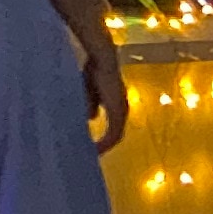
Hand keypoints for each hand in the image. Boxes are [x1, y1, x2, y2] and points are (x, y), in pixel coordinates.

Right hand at [78, 25, 128, 150]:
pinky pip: (113, 133)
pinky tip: (96, 147)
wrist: (102, 61)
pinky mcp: (117, 111)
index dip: (105, 136)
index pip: (114, 126)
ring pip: (116, 135)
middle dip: (105, 144)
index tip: (93, 145)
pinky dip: (105, 142)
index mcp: (116, 104)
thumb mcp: (90, 90)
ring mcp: (121, 111)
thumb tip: (91, 118)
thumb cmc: (94, 71)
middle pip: (116, 133)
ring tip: (94, 152)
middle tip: (93, 153)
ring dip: (105, 144)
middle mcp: (122, 109)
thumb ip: (91, 104)